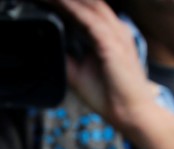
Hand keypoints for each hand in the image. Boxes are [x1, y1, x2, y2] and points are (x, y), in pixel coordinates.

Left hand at [54, 0, 173, 148]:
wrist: (127, 112)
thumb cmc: (108, 94)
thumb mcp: (77, 72)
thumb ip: (65, 57)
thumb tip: (47, 49)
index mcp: (107, 34)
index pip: (86, 9)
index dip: (66, 3)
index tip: (46, 1)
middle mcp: (113, 29)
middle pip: (88, 3)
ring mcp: (114, 34)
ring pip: (89, 6)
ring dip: (66, 0)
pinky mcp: (111, 44)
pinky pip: (90, 20)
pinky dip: (72, 9)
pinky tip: (58, 3)